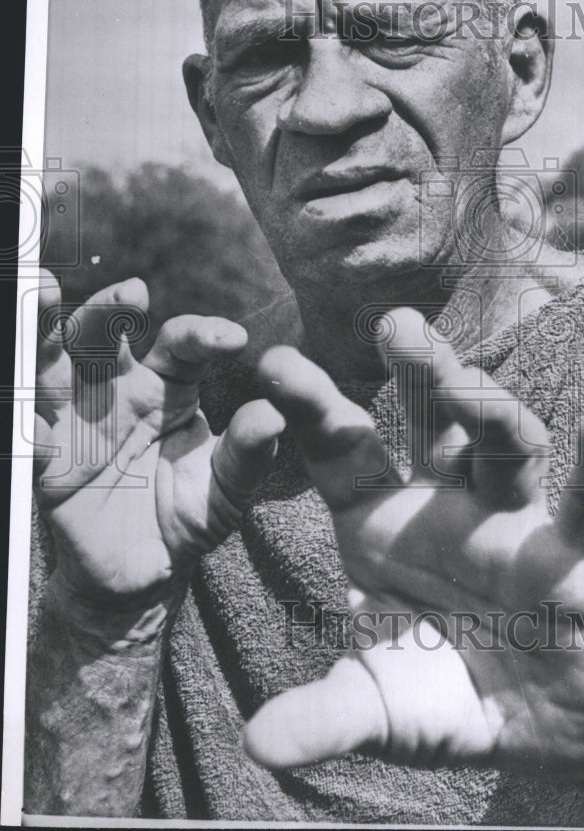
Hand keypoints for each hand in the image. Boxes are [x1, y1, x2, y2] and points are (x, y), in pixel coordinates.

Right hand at [34, 271, 283, 614]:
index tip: (234, 340)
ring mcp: (76, 421)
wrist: (148, 572)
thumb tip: (274, 415)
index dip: (204, 334)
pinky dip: (28, 427)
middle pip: (105, 335)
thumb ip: (248, 453)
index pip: (182, 344)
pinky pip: (30, 437)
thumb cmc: (192, 515)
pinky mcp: (48, 462)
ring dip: (45, 333)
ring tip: (44, 295)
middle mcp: (118, 391)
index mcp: (168, 386)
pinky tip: (36, 429)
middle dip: (110, 308)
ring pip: (54, 367)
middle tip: (131, 293)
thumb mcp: (228, 489)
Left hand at [242, 308, 583, 776]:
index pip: (340, 452)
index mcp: (380, 524)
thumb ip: (327, 716)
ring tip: (467, 382)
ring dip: (490, 408)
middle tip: (397, 325)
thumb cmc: (447, 699)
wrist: (541, 726)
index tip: (274, 362)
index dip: (309, 409)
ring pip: (506, 445)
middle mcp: (445, 504)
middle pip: (430, 424)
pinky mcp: (578, 548)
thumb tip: (256, 743)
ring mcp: (513, 518)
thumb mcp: (382, 709)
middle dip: (417, 374)